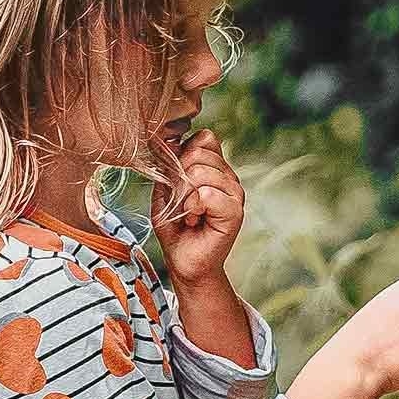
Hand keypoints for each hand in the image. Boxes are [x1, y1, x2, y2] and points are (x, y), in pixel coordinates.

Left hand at [152, 129, 242, 285]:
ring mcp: (235, 193)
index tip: (176, 181)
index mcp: (216, 168)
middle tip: (182, 202)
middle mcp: (228, 177)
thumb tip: (169, 141)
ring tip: (190, 213)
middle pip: (198, 153)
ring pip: (200, 173)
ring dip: (184, 197)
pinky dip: (193, 207)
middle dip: (179, 178)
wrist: (184, 261)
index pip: (204, 138)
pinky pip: (207, 194)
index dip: (183, 154)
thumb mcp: (164, 190)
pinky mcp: (234, 211)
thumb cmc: (176, 228)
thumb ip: (169, 165)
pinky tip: (196, 220)